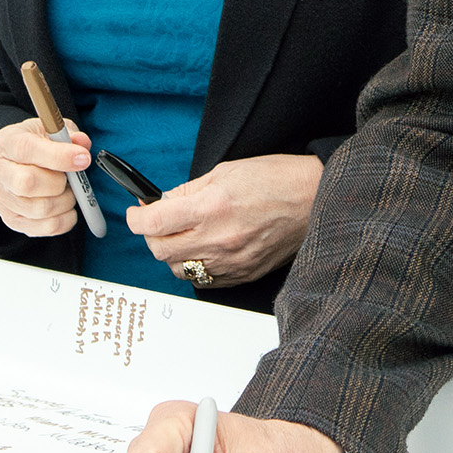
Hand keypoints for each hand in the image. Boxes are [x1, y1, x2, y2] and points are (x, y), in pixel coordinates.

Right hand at [0, 118, 90, 236]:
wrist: (18, 162)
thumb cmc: (38, 144)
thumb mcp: (52, 129)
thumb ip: (69, 134)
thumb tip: (82, 143)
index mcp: (6, 143)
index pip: (26, 149)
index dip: (58, 156)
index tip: (83, 158)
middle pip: (27, 184)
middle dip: (59, 182)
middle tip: (72, 178)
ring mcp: (2, 199)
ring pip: (39, 209)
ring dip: (65, 201)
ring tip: (69, 191)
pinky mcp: (12, 220)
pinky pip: (45, 228)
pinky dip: (65, 220)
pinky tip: (67, 207)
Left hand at [126, 153, 321, 286]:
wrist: (316, 199)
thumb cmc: (277, 179)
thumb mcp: (226, 171)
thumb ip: (189, 190)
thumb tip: (162, 203)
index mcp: (211, 207)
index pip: (154, 221)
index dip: (137, 217)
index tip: (137, 213)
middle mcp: (218, 238)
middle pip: (160, 250)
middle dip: (152, 236)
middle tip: (158, 223)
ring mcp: (231, 261)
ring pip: (179, 270)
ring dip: (173, 254)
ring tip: (184, 236)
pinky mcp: (242, 275)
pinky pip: (204, 281)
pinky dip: (196, 267)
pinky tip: (205, 249)